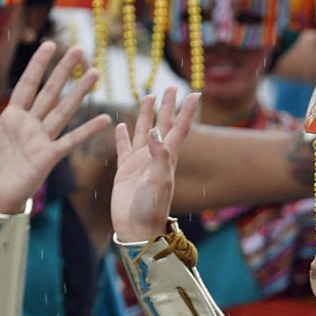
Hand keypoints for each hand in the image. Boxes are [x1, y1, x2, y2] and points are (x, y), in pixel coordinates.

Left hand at [0, 41, 110, 214]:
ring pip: (63, 110)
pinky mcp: (48, 157)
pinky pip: (70, 141)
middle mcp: (30, 125)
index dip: (38, 65)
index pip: (27, 84)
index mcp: (11, 117)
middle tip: (79, 49)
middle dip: (63, 71)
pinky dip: (87, 130)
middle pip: (50, 92)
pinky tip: (104, 119)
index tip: (49, 44)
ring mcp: (41, 140)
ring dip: (79, 92)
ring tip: (94, 73)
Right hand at [110, 88, 200, 240]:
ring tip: (147, 96)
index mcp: (168, 158)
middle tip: (170, 87)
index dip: (187, 111)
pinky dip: (122, 135)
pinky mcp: (124, 170)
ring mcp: (140, 162)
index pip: (179, 128)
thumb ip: (159, 156)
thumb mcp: (158, 181)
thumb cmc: (151, 208)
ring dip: (145, 115)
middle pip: (162, 124)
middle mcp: (155, 156)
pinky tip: (120, 125)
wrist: (136, 228)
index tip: (194, 92)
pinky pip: (123, 147)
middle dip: (167, 106)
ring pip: (143, 131)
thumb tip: (155, 131)